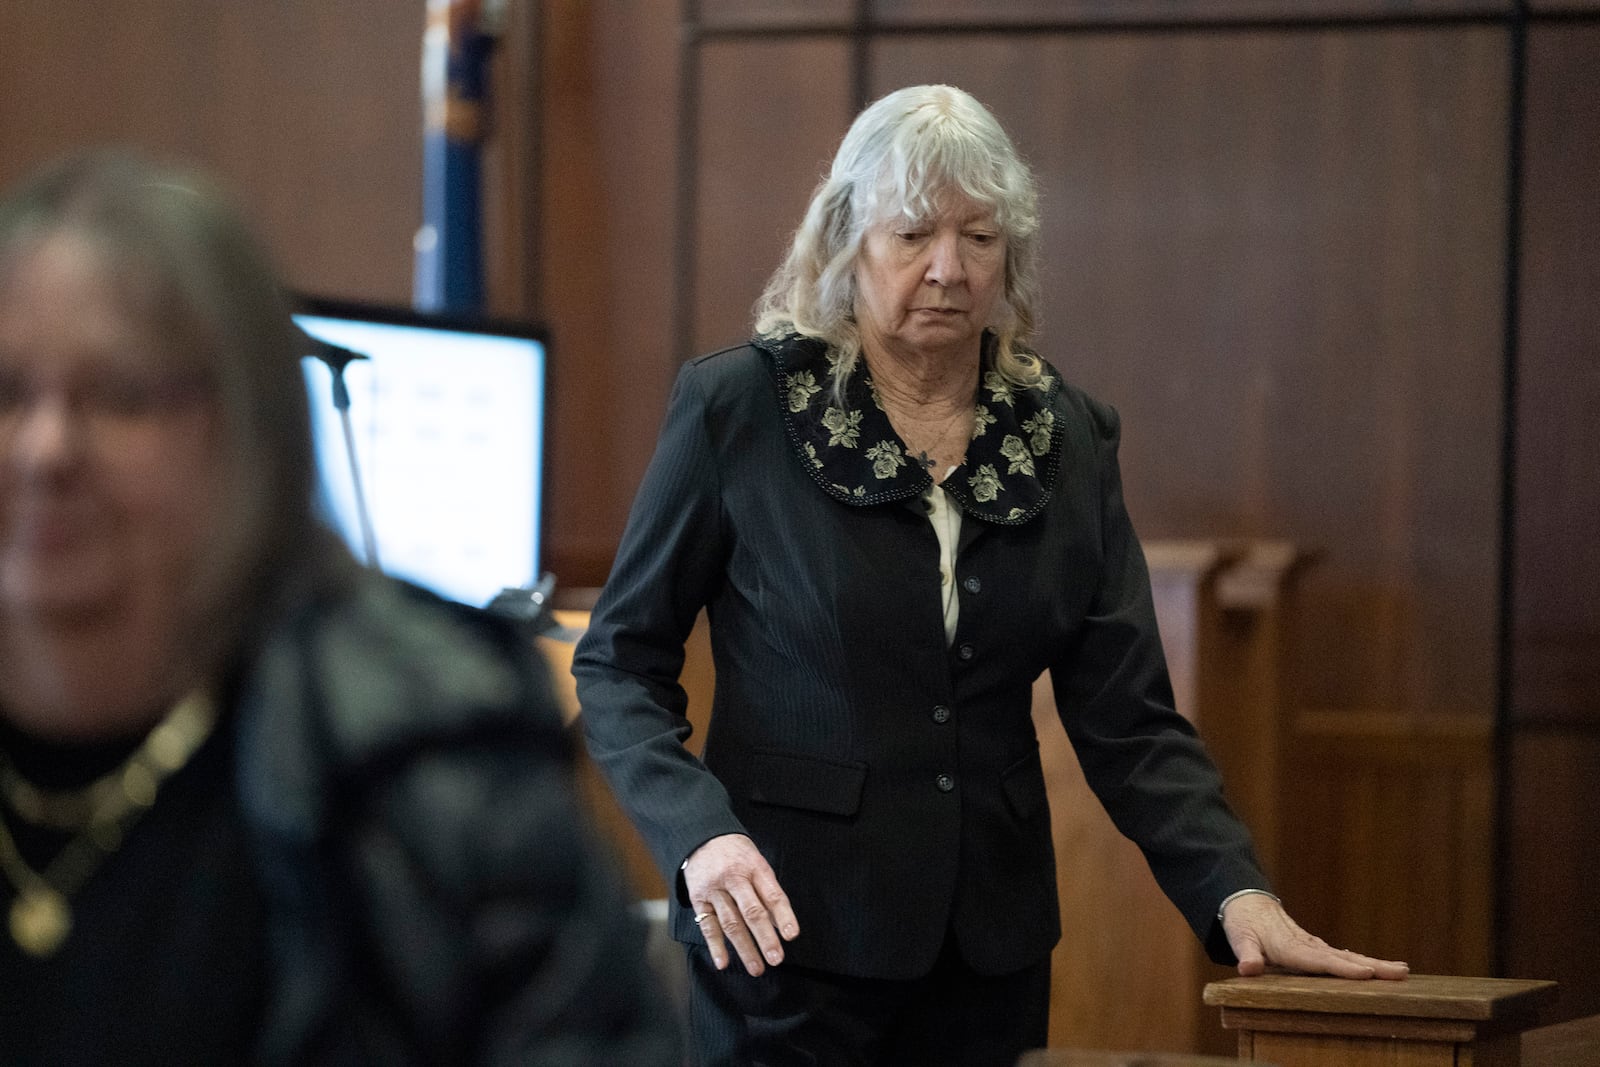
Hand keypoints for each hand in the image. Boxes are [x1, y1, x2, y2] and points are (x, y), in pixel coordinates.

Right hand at [682, 833, 798, 975]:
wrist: (702, 838)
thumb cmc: (737, 855)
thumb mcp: (757, 863)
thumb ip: (768, 892)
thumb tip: (779, 925)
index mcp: (754, 867)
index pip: (772, 894)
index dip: (783, 916)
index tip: (791, 936)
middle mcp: (734, 878)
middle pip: (752, 911)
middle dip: (765, 938)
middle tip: (776, 959)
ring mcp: (714, 889)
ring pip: (730, 922)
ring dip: (744, 948)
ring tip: (756, 968)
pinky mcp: (698, 899)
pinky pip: (707, 925)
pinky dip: (715, 946)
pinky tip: (724, 962)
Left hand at [1221, 892, 1409, 980]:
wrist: (1246, 902)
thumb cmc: (1243, 924)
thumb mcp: (1240, 940)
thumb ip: (1246, 955)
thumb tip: (1248, 969)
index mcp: (1291, 948)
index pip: (1320, 961)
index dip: (1343, 968)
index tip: (1367, 973)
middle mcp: (1308, 946)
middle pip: (1344, 958)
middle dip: (1373, 965)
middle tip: (1402, 972)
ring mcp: (1314, 945)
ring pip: (1348, 956)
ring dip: (1375, 963)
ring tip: (1403, 971)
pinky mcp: (1315, 948)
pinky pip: (1342, 956)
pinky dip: (1362, 962)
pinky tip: (1379, 970)